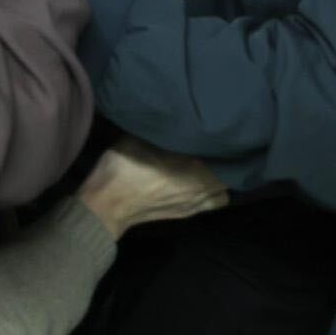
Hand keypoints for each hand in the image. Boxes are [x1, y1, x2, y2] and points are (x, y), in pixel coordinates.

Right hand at [75, 136, 228, 239]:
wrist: (107, 204)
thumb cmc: (122, 167)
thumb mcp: (139, 138)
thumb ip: (164, 131)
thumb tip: (178, 120)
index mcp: (193, 166)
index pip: (223, 153)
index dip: (225, 141)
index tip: (220, 129)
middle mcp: (201, 187)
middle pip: (228, 173)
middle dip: (225, 159)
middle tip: (216, 145)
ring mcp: (196, 203)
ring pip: (224, 189)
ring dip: (222, 178)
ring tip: (212, 165)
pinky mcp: (188, 214)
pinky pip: (214, 202)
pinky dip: (214, 192)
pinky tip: (201, 182)